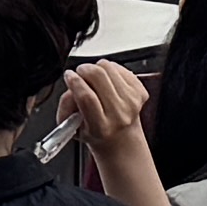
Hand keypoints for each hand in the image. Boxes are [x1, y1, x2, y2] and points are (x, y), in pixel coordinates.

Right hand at [58, 57, 161, 187]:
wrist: (122, 138)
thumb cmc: (95, 132)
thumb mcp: (72, 128)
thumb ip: (66, 106)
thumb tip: (70, 85)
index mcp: (100, 128)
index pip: (87, 97)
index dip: (75, 82)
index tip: (69, 75)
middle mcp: (119, 115)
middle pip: (99, 76)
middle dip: (84, 69)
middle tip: (79, 73)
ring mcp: (132, 102)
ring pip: (108, 67)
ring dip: (96, 68)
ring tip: (93, 80)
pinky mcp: (140, 91)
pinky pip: (119, 68)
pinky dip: (109, 70)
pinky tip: (107, 82)